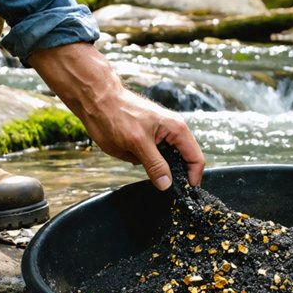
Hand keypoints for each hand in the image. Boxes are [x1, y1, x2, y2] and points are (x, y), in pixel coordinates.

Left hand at [28, 43, 204, 189]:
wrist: (96, 100)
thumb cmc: (116, 113)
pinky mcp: (149, 136)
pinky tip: (133, 157)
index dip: (192, 178)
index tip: (183, 192)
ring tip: (142, 164)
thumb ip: (155, 165)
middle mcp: (173, 130)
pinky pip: (154, 155)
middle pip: (184, 161)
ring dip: (157, 167)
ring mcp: (161, 133)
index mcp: (177, 129)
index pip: (196, 159)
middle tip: (161, 186)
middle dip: (173, 174)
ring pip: (167, 160)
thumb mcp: (137, 144)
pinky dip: (146, 161)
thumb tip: (166, 183)